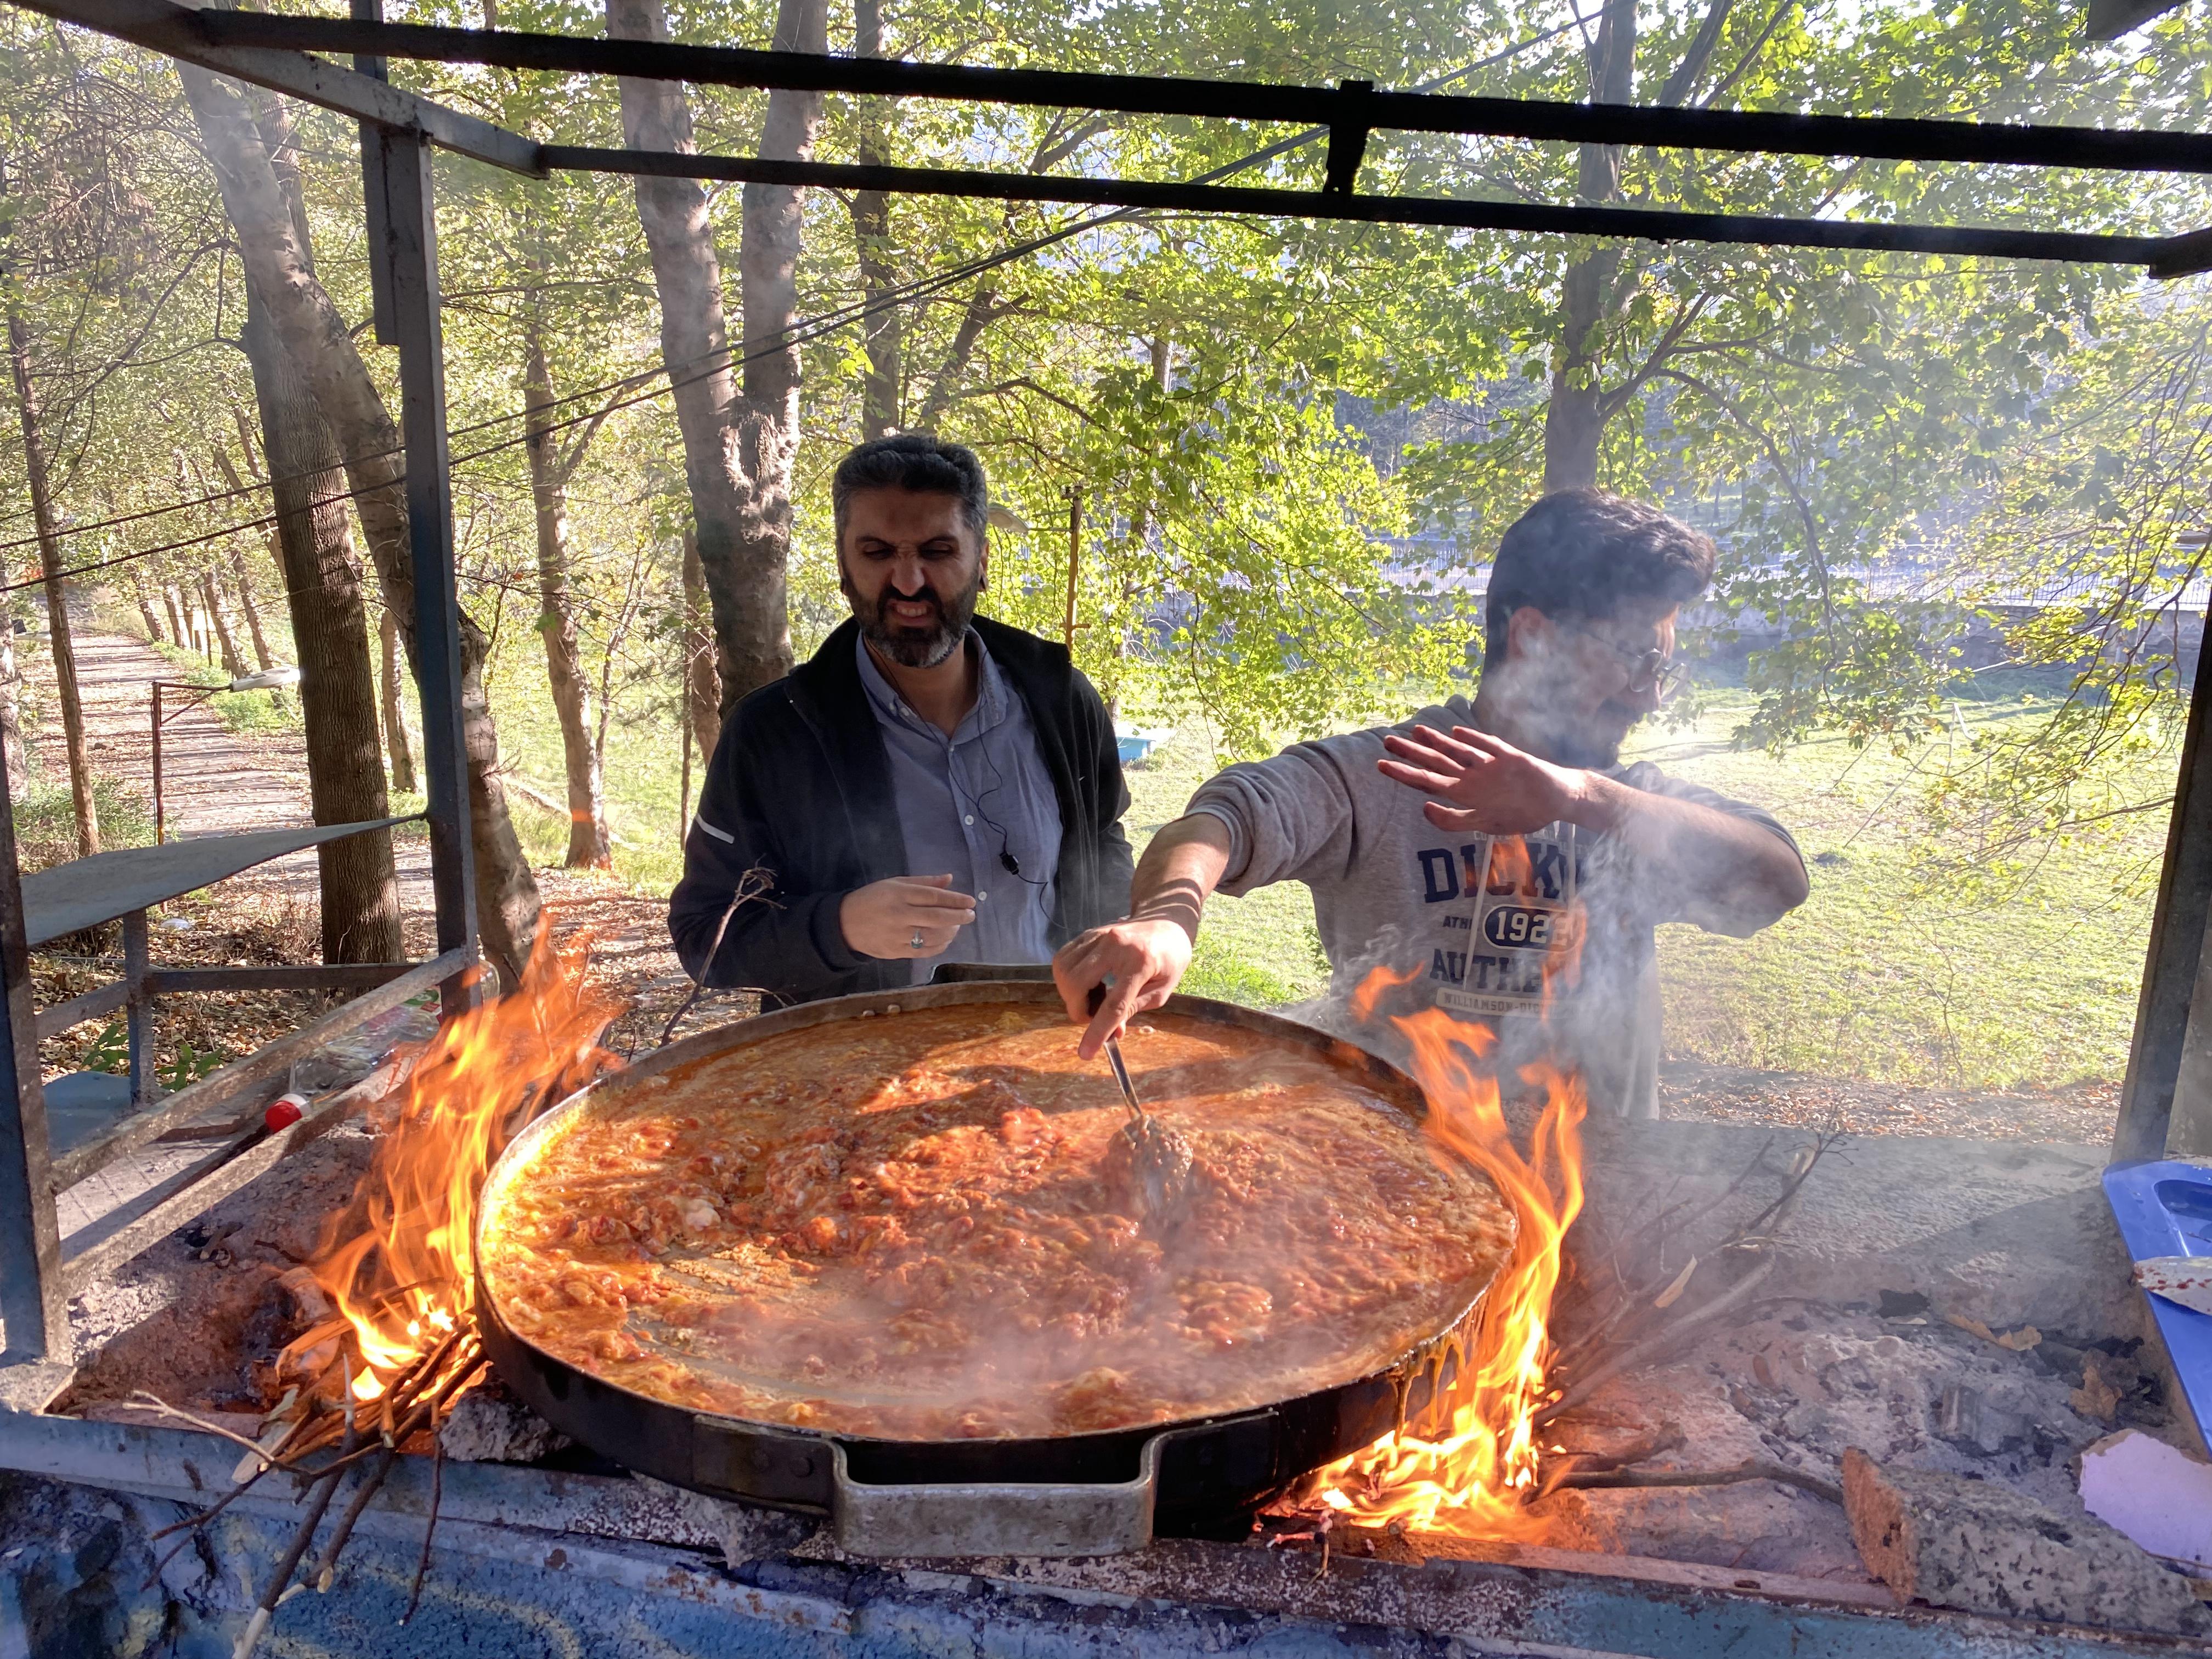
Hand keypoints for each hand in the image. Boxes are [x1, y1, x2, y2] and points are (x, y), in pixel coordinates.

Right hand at [839, 874, 976, 959]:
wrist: (845, 923)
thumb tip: (949, 879)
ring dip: (951, 932)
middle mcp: (900, 915)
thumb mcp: (895, 883)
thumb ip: (923, 882)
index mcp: (899, 895)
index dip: (955, 899)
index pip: (934, 897)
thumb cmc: (873, 898)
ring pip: (933, 937)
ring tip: (958, 926)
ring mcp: (898, 936)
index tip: (971, 901)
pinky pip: (924, 952)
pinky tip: (946, 940)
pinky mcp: (896, 952)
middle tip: (971, 915)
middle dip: (959, 916)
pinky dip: (939, 946)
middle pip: (937, 917)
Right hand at [1052, 917, 1192, 1058]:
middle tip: (1093, 1016)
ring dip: (1072, 994)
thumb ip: (1133, 1009)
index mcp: (1140, 962)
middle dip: (1077, 1008)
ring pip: (1064, 970)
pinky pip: (1063, 959)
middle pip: (1077, 983)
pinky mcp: (1088, 933)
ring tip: (1093, 998)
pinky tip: (1087, 983)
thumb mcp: (1160, 991)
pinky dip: (1068, 978)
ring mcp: (1098, 936)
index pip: (1113, 1004)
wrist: (1167, 924)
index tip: (1085, 1053)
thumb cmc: (1169, 960)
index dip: (1097, 1031)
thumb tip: (1112, 1032)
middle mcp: (1115, 945)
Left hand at [1377, 724, 1586, 835]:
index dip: (1405, 773)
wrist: (1558, 800)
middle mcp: (1473, 777)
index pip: (1428, 780)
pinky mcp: (1511, 759)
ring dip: (1437, 741)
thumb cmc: (1522, 813)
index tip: (1381, 764)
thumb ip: (1454, 821)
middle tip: (1386, 740)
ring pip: (1458, 751)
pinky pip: (1491, 749)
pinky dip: (1475, 742)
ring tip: (1415, 730)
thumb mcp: (1485, 824)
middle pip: (1437, 762)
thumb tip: (1424, 807)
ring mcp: (1491, 767)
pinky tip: (1458, 734)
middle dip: (1412, 752)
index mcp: (1465, 793)